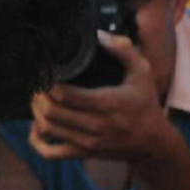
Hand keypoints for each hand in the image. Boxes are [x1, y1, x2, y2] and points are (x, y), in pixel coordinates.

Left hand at [29, 33, 174, 162]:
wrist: (154, 144)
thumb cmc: (145, 105)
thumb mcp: (142, 74)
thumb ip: (124, 50)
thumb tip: (101, 35)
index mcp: (106, 103)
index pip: (64, 94)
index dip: (48, 82)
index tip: (44, 71)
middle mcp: (95, 125)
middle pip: (50, 111)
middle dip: (38, 95)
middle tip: (37, 84)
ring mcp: (87, 142)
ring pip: (47, 129)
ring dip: (35, 112)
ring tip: (37, 99)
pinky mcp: (83, 154)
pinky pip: (51, 153)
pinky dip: (37, 141)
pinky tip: (37, 128)